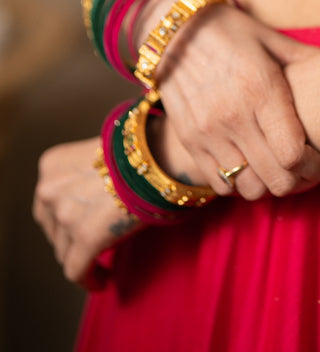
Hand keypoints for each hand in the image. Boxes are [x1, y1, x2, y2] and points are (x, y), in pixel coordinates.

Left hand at [33, 137, 141, 287]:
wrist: (161, 153)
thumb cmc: (141, 151)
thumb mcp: (99, 155)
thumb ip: (83, 177)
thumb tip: (92, 202)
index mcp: (52, 165)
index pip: (47, 204)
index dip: (65, 218)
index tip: (81, 226)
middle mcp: (50, 189)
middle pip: (54, 229)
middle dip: (71, 238)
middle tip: (95, 241)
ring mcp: (66, 214)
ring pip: (65, 252)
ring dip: (84, 257)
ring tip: (104, 260)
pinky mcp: (85, 237)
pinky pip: (78, 271)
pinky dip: (89, 279)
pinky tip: (103, 279)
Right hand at [154, 4, 319, 199]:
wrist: (172, 30)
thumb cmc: (230, 31)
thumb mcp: (272, 39)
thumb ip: (307, 59)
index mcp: (260, 88)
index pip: (294, 154)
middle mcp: (232, 116)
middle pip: (277, 180)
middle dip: (304, 181)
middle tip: (315, 169)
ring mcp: (207, 132)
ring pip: (249, 189)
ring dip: (272, 185)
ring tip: (285, 170)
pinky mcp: (189, 141)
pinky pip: (221, 185)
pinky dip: (241, 184)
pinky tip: (254, 167)